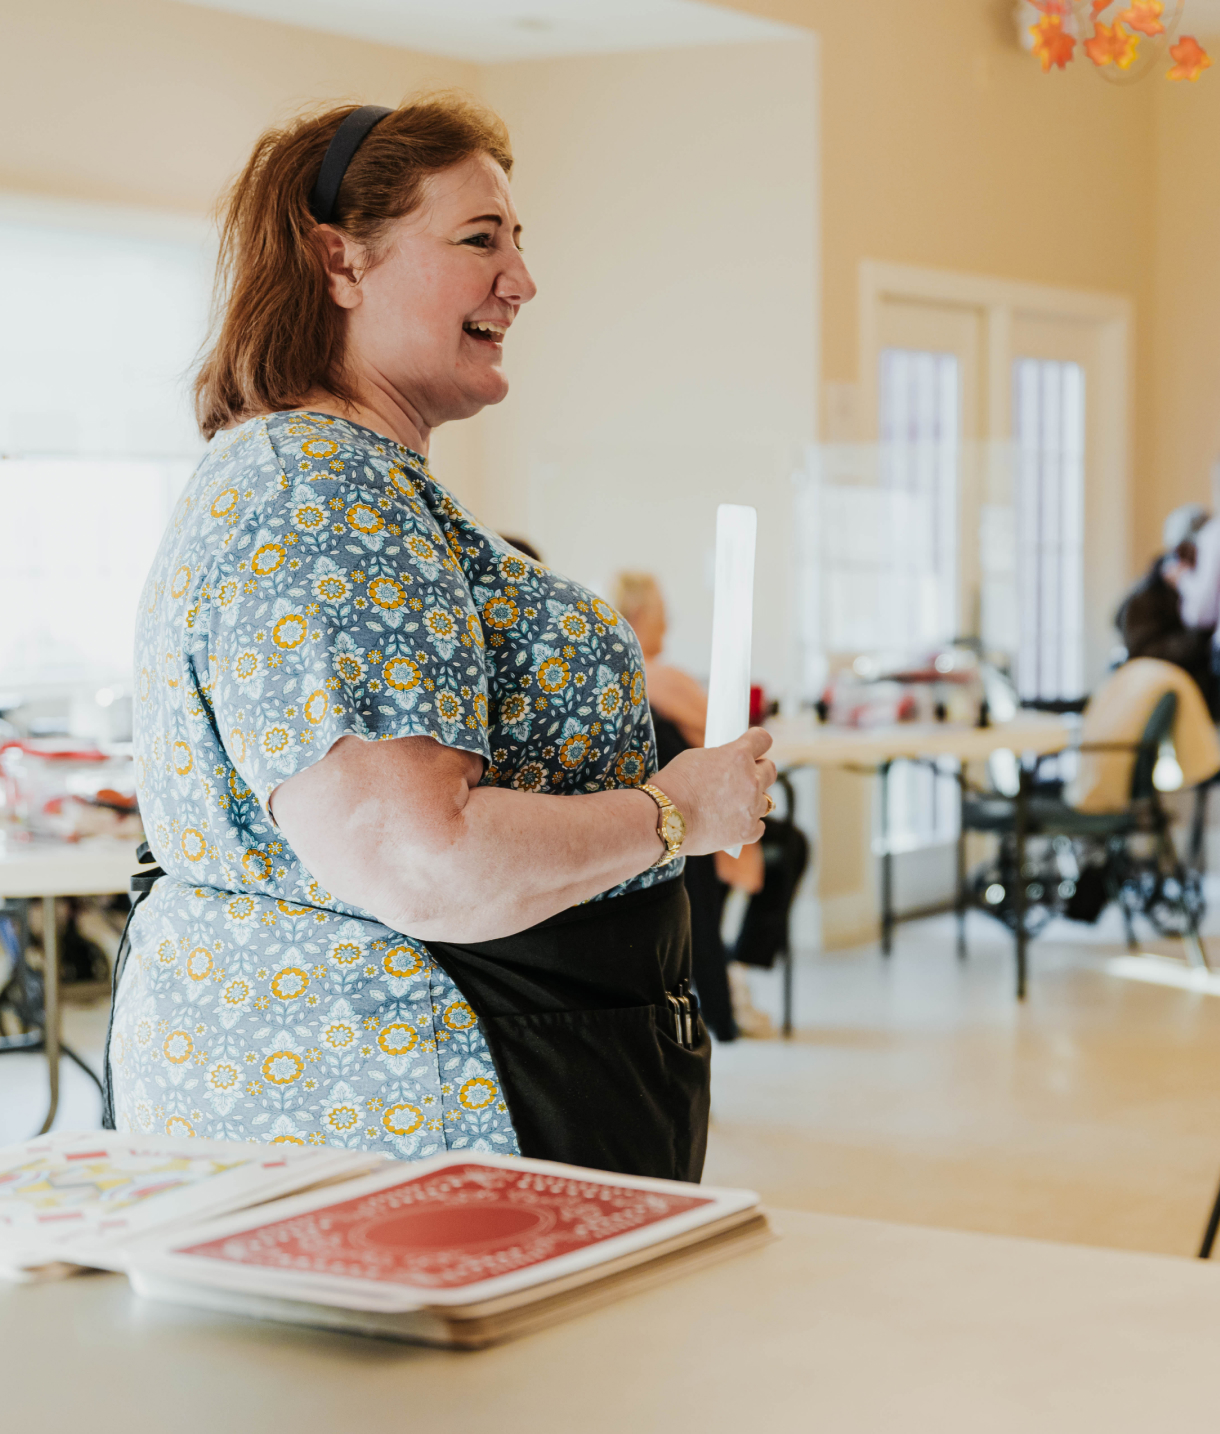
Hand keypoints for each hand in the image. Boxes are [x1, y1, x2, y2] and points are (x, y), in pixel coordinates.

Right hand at [651, 728, 775, 855]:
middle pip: (770, 769)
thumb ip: (722, 758)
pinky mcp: (748, 831)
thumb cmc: (673, 786)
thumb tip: (731, 762)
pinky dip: (748, 824)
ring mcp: (752, 807)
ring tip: (729, 804)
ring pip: (766, 799)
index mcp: (738, 755)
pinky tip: (732, 822)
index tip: (754, 745)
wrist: (662, 819)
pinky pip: (759, 825)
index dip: (757, 742)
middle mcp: (751, 780)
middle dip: (757, 770)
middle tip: (740, 777)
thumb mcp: (696, 757)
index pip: (763, 739)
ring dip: (752, 799)